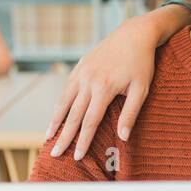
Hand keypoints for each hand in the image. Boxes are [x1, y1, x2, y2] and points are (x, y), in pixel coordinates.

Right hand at [46, 16, 158, 157]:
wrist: (134, 34)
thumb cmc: (141, 63)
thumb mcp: (142, 89)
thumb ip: (130, 113)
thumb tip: (123, 138)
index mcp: (104, 88)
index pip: (90, 121)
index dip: (83, 141)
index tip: (77, 156)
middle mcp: (88, 81)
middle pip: (73, 115)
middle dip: (64, 136)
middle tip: (55, 153)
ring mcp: (82, 72)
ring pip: (64, 101)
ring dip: (55, 120)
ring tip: (48, 137)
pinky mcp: (80, 66)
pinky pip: (66, 88)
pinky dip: (59, 103)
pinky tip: (57, 114)